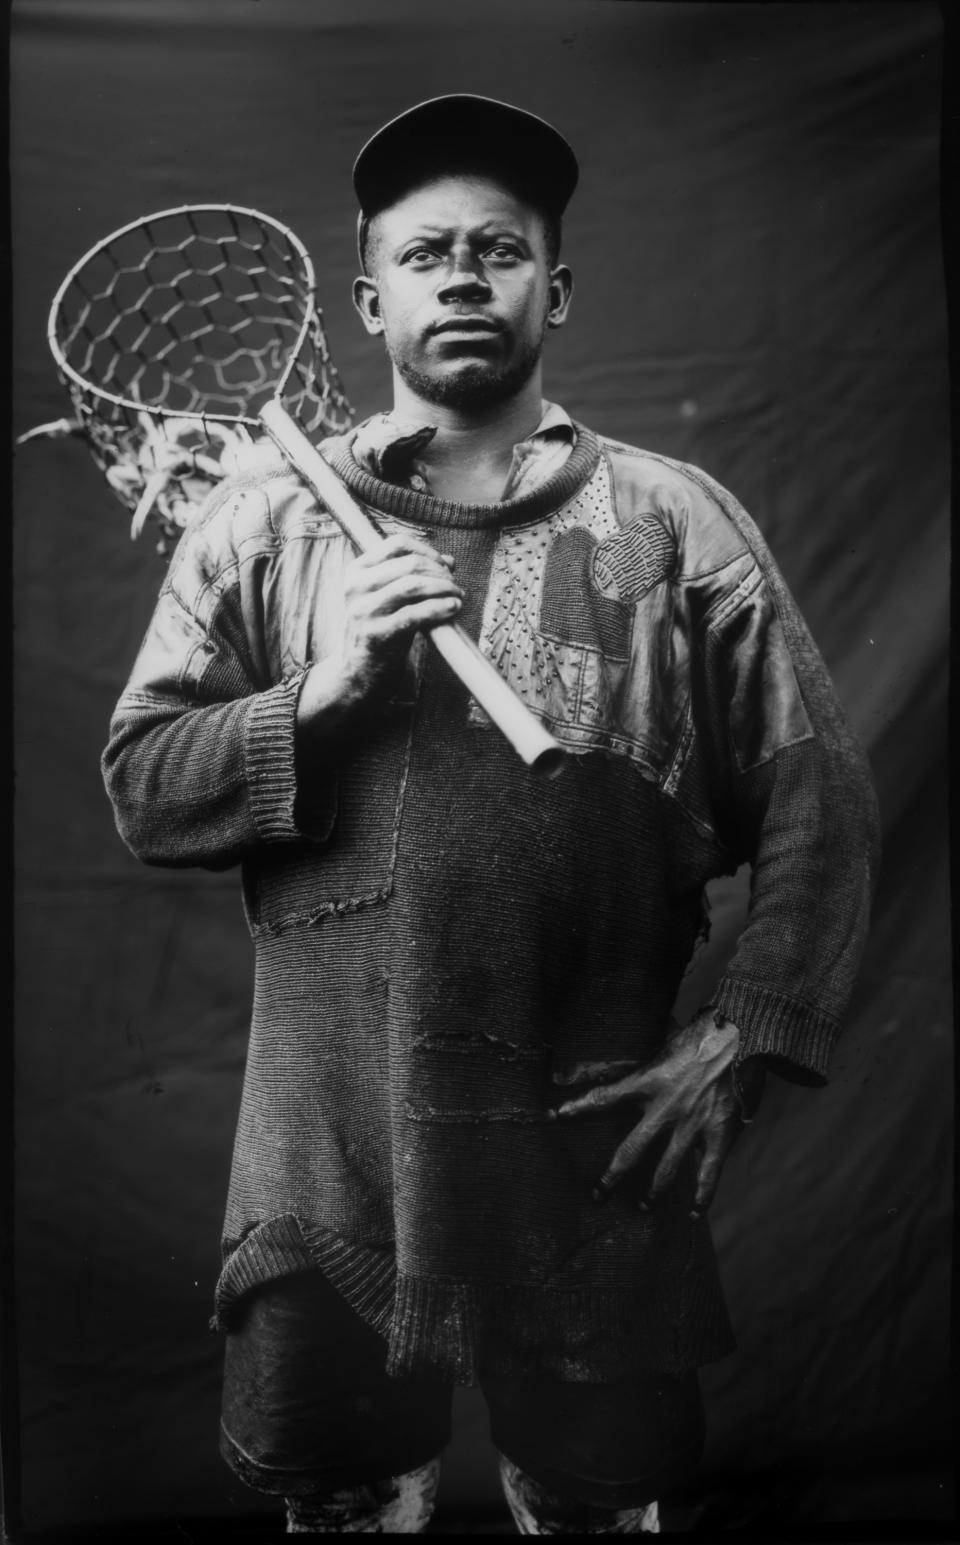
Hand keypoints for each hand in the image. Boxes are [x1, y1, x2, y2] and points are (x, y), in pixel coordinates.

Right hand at [297, 532, 462, 737]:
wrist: (358, 673)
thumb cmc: (379, 631)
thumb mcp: (389, 599)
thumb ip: (413, 577)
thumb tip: (450, 561)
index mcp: (356, 571)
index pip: (397, 544)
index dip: (427, 551)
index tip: (445, 565)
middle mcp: (356, 587)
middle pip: (409, 564)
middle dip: (440, 572)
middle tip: (455, 585)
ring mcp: (364, 611)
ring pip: (413, 585)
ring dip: (444, 588)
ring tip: (458, 596)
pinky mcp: (376, 634)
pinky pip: (416, 614)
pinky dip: (440, 607)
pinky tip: (453, 608)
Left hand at [553, 1012, 764, 1216]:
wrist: (742, 1034)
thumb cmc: (700, 1035)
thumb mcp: (661, 1043)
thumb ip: (635, 1061)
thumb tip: (601, 1057)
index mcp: (647, 1081)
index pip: (603, 1097)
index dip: (577, 1107)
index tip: (553, 1115)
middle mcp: (665, 1108)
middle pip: (631, 1149)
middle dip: (612, 1175)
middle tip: (598, 1194)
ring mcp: (692, 1124)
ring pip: (666, 1168)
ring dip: (653, 1191)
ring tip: (643, 1206)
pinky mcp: (719, 1134)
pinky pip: (708, 1173)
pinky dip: (702, 1196)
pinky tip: (694, 1214)